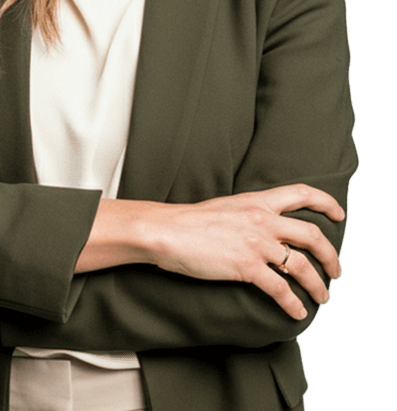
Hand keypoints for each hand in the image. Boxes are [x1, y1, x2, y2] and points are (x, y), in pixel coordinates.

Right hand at [142, 184, 343, 319]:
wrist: (167, 231)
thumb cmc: (190, 221)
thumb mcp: (227, 207)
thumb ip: (250, 213)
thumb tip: (265, 227)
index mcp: (258, 201)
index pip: (301, 193)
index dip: (325, 203)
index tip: (339, 214)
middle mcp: (263, 219)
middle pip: (312, 234)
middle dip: (331, 255)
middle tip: (336, 270)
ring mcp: (256, 243)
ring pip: (302, 266)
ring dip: (317, 284)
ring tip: (321, 296)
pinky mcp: (247, 267)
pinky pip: (280, 289)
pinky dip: (293, 303)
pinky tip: (296, 311)